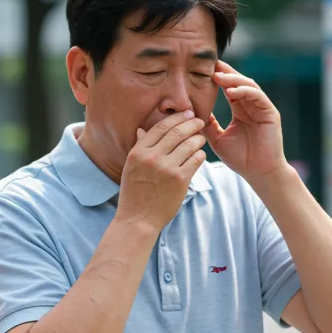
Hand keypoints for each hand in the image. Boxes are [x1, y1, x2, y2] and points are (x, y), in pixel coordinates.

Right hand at [117, 110, 208, 232]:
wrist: (138, 219)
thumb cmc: (134, 193)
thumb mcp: (131, 167)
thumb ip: (139, 147)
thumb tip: (143, 129)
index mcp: (138, 152)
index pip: (160, 127)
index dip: (176, 118)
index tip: (186, 114)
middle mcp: (152, 157)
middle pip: (177, 132)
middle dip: (192, 123)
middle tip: (199, 121)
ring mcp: (166, 168)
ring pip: (190, 144)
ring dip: (198, 139)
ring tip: (200, 139)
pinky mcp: (180, 180)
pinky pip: (196, 159)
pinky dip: (200, 155)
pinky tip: (199, 155)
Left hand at [204, 62, 288, 181]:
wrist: (258, 173)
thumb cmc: (240, 158)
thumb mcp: (216, 139)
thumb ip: (207, 124)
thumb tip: (188, 114)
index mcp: (240, 109)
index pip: (227, 88)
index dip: (216, 79)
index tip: (199, 71)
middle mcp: (251, 105)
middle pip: (237, 82)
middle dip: (224, 73)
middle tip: (208, 65)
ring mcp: (261, 107)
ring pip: (247, 85)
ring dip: (232, 79)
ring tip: (217, 76)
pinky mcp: (270, 112)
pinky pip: (257, 96)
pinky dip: (245, 91)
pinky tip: (232, 91)